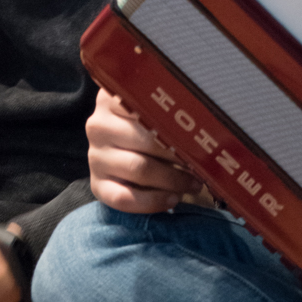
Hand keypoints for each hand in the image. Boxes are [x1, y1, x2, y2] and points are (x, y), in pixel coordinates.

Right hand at [87, 86, 202, 212]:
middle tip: (202, 165)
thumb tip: (205, 126)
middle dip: (180, 155)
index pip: (145, 108)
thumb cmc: (142, 130)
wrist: (115, 152)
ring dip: (172, 179)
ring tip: (193, 183)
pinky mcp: (97, 185)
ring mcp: (95, 157)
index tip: (198, 136)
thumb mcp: (149, 112)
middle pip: (146, 140)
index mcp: (110, 99)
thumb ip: (166, 113)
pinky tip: (172, 199)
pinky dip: (153, 201)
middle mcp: (99, 126)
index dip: (176, 124)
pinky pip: (124, 198)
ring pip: (138, 168)